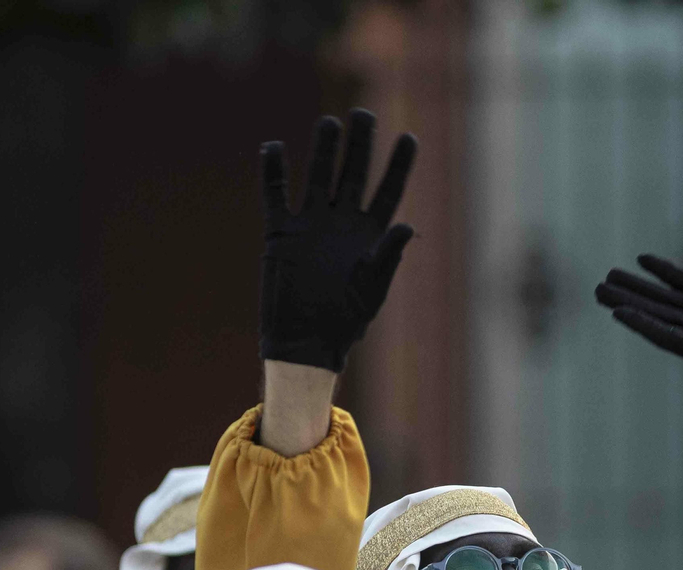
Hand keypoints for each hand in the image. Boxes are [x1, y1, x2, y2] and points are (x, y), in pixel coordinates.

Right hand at [260, 109, 416, 371]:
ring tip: (329, 123)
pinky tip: (273, 148)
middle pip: (353, 174)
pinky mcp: (281, 233)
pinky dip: (273, 172)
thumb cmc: (345, 321)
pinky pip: (275, 195)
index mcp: (369, 234)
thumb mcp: (372, 289)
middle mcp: (341, 223)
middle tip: (364, 114)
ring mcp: (310, 225)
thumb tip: (407, 225)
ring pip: (317, 176)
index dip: (399, 165)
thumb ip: (387, 255)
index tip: (409, 137)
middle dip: (360, 145)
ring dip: (323, 150)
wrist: (305, 343)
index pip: (388, 191)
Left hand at [595, 254, 682, 407]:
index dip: (640, 323)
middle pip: (655, 313)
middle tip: (598, 290)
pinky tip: (643, 260)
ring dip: (638, 286)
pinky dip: (666, 271)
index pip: (663, 334)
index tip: (617, 312)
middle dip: (626, 301)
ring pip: (664, 296)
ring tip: (609, 276)